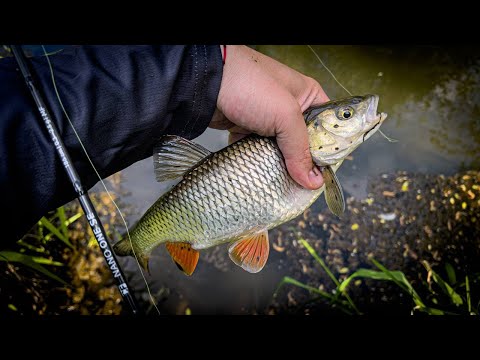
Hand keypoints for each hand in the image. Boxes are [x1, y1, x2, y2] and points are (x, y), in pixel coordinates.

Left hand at [209, 45, 328, 189]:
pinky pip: (258, 152)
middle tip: (303, 185)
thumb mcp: (285, 115)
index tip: (325, 174)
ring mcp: (266, 120)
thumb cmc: (250, 86)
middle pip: (302, 143)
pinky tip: (261, 176)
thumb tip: (313, 181)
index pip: (326, 127)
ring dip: (279, 166)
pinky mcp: (247, 130)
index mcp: (307, 96)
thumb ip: (300, 149)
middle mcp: (289, 108)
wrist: (205, 83)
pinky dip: (258, 163)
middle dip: (301, 164)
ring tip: (283, 184)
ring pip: (279, 150)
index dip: (327, 151)